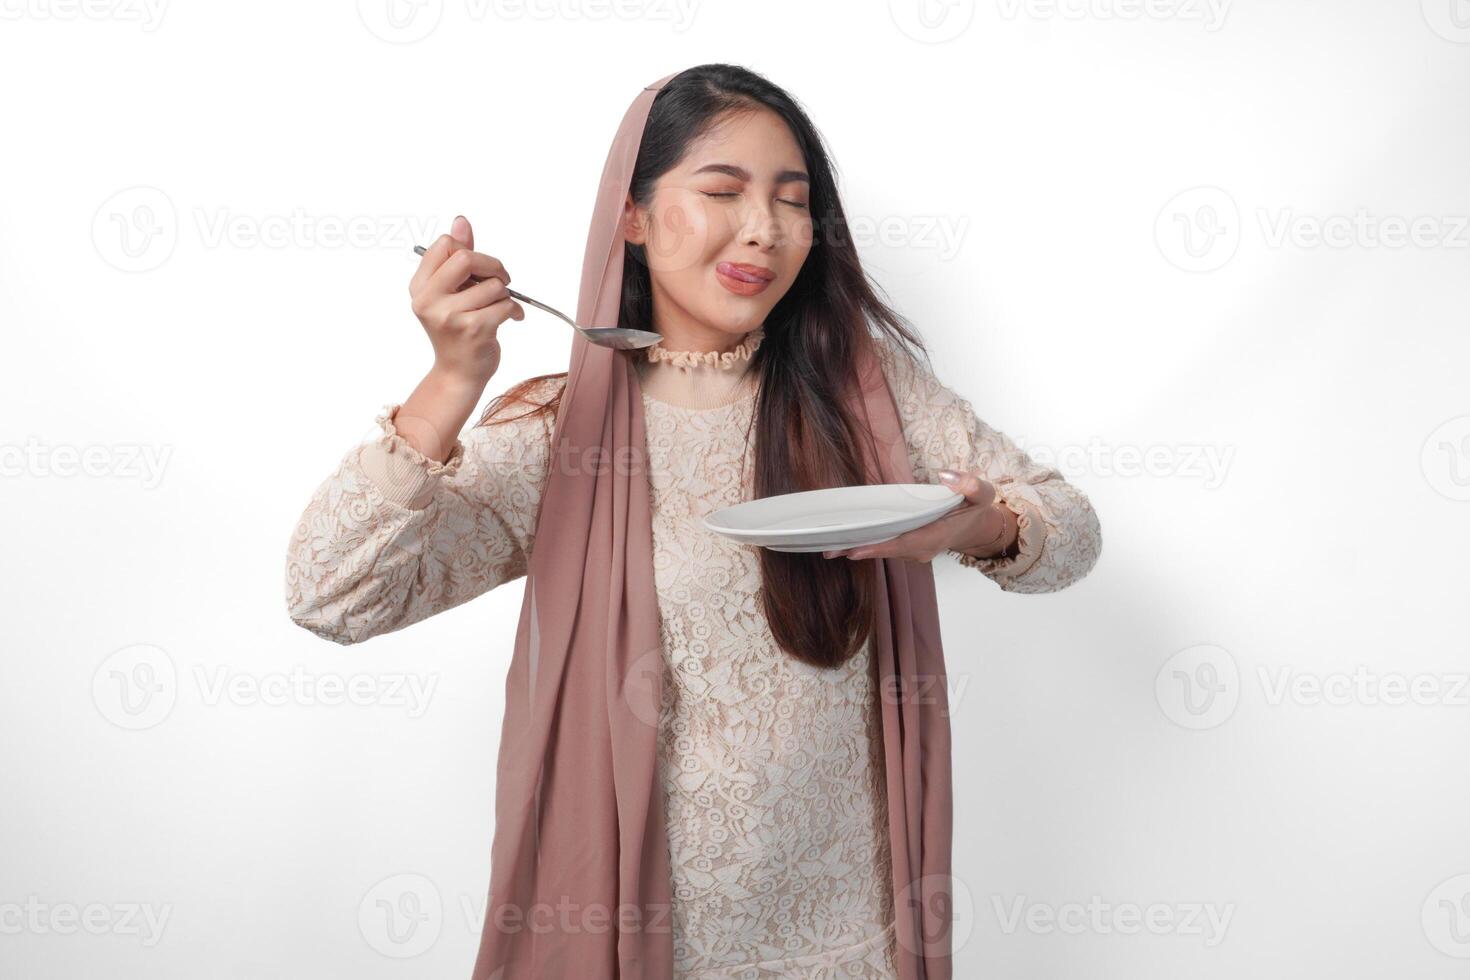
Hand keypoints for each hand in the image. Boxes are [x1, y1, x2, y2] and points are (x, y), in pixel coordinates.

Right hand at [408, 215, 524, 386]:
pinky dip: (515, 310)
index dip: (469, 250)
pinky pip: (506, 305)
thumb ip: (457, 256)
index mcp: (420, 287)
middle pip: (466, 258)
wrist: (459, 374)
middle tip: (501, 280)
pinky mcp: (474, 330)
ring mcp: (450, 317)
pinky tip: (511, 318)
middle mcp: (429, 301)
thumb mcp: (450, 292)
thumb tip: (461, 221)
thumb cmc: (457, 330)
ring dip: (505, 294)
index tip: (478, 267)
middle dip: (493, 266)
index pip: (445, 245)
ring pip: (493, 285)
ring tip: (499, 307)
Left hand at [821, 469, 1015, 562]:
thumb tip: (946, 476)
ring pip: (884, 550)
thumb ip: (969, 484)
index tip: (855, 548)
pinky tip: (845, 542)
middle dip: (859, 550)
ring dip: (858, 548)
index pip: (904, 543)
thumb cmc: (976, 509)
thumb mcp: (982, 493)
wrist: (978, 526)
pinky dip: (867, 544)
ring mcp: (915, 551)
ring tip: (828, 547)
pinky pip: (885, 546)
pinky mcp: (908, 548)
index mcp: (936, 536)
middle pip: (887, 550)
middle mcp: (922, 549)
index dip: (879, 546)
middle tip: (828, 549)